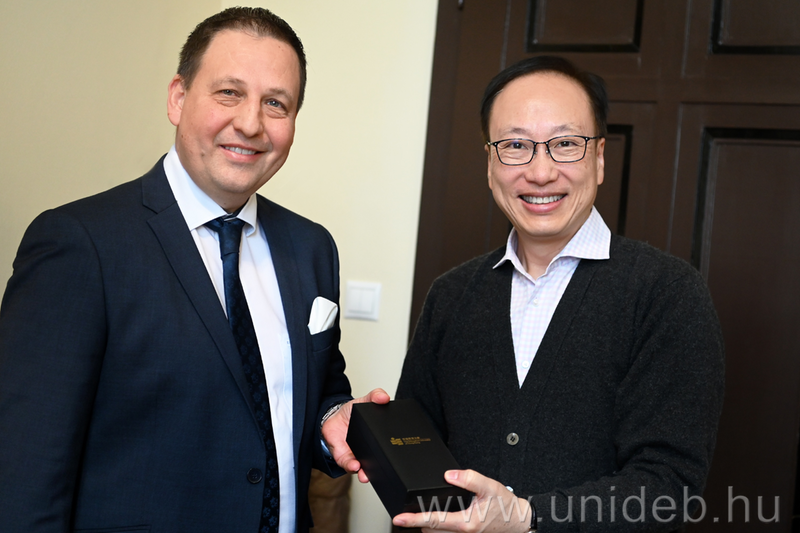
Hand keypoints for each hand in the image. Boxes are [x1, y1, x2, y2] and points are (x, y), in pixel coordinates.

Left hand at [321, 388, 389, 481]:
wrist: (332, 418)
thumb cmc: (351, 413)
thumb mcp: (364, 401)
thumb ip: (374, 396)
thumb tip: (384, 397)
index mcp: (376, 437)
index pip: (388, 447)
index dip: (393, 453)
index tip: (397, 457)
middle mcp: (369, 449)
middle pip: (378, 463)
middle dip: (381, 469)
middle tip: (384, 471)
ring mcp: (357, 456)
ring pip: (364, 469)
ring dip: (366, 473)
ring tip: (366, 473)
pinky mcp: (344, 458)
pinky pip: (348, 464)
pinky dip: (351, 466)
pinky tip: (355, 465)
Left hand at [392, 469, 532, 532]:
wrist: (519, 522)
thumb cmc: (506, 507)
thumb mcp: (490, 487)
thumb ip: (469, 479)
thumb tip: (448, 475)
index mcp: (465, 523)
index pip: (433, 521)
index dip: (413, 520)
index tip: (398, 519)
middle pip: (430, 530)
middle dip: (417, 522)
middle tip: (405, 513)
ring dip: (427, 525)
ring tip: (418, 514)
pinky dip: (437, 527)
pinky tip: (436, 518)